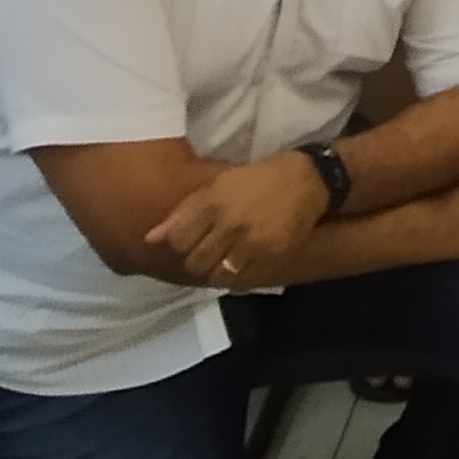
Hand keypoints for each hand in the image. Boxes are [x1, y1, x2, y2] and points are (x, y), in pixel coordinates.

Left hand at [149, 151, 332, 288]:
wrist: (308, 180)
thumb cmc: (258, 178)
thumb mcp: (218, 184)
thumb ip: (184, 212)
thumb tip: (150, 238)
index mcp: (214, 203)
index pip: (178, 240)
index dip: (180, 243)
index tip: (190, 238)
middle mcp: (230, 224)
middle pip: (194, 261)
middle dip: (196, 259)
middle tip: (207, 250)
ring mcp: (251, 243)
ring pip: (215, 275)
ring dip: (214, 270)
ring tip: (222, 259)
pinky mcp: (271, 256)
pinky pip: (240, 280)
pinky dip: (234, 276)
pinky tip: (239, 263)